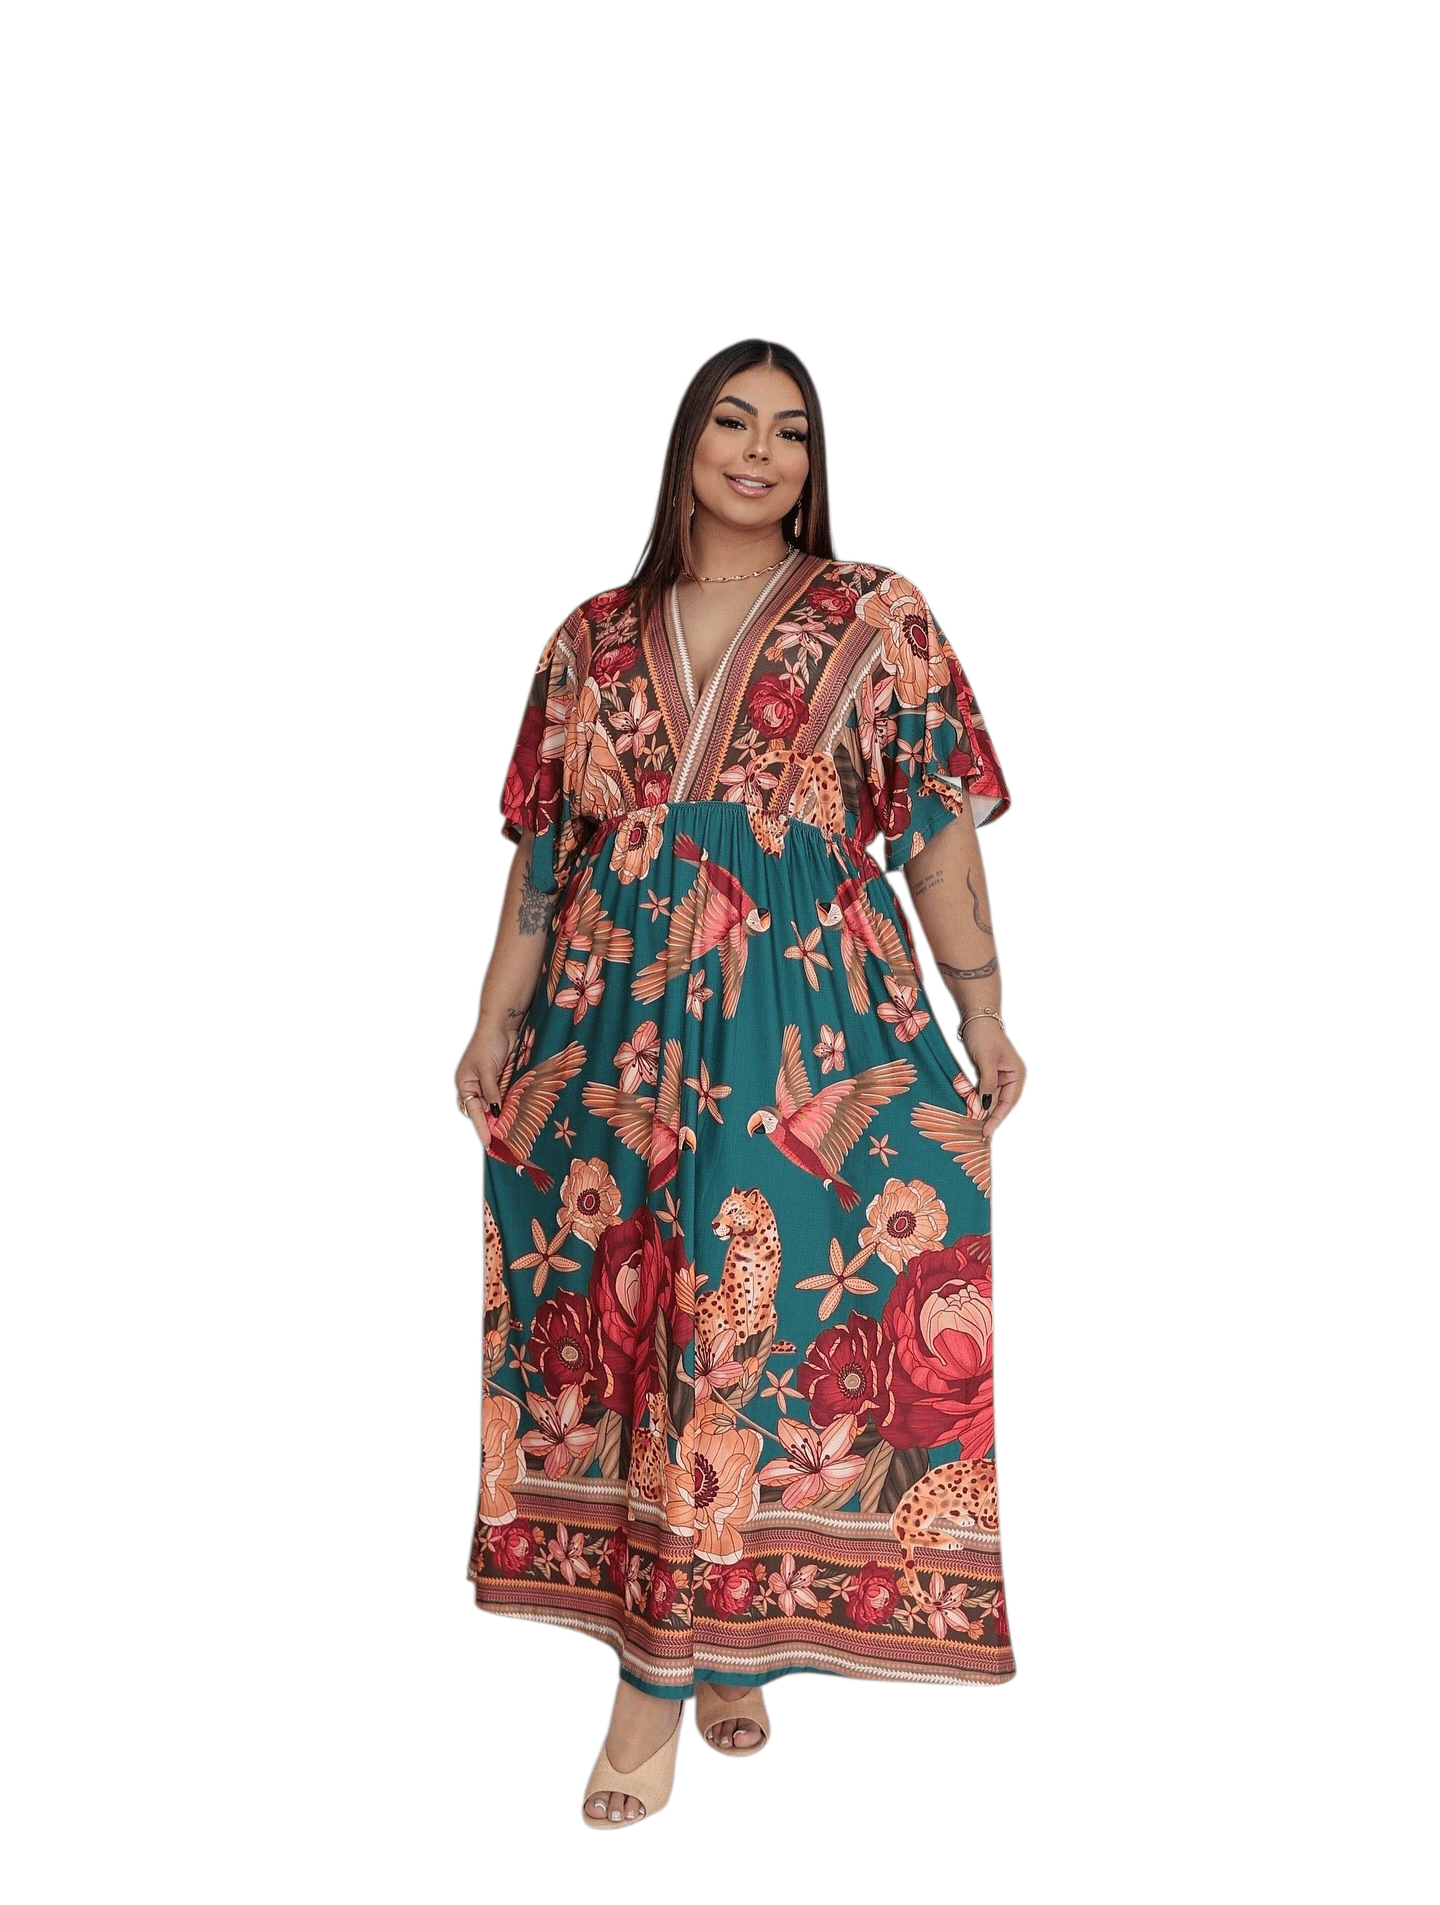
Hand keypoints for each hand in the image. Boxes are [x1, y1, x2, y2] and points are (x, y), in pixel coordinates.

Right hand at [454, 1015, 518, 1152]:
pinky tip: (514, 1114)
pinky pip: (502, 1096)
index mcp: (465, 1083)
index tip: (487, 1142)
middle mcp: (474, 1085)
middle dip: (489, 1124)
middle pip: (481, 1111)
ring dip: (500, 1116)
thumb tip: (494, 1112)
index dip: (481, 1126)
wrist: (502, 1024)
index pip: (473, 1110)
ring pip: (492, 1105)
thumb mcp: (488, 1069)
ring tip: (509, 1132)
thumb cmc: (488, 1043)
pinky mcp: (499, 1079)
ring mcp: (487, 1082)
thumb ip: (491, 1091)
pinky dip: (507, 1105)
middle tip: (500, 1140)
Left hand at [958, 1019, 1025, 1137]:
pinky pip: (985, 1092)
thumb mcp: (986, 1060)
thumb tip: (986, 1105)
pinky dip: (979, 1101)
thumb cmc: (984, 1035)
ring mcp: (1000, 1075)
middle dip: (991, 1117)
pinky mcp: (988, 1073)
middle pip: (1001, 1103)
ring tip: (975, 1127)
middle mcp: (1011, 1077)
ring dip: (984, 1111)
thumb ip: (987, 1083)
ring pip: (992, 1099)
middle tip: (980, 1134)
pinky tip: (972, 1111)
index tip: (987, 1129)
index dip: (997, 1117)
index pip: (1008, 1102)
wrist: (976, 1018)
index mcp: (1017, 1074)